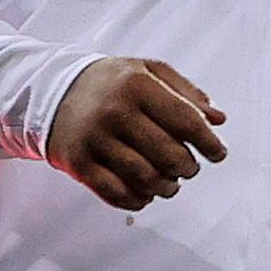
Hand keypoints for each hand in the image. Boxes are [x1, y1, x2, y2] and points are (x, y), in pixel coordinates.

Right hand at [48, 57, 228, 209]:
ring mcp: (94, 140)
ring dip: (167, 187)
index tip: (217, 154)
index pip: (186, 121)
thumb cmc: (111, 82)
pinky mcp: (79, 164)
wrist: (52, 90)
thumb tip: (218, 120)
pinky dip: (138, 199)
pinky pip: (117, 194)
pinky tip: (145, 192)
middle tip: (189, 168)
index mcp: (136, 84)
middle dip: (188, 167)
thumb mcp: (148, 71)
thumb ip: (186, 92)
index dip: (209, 143)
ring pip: (146, 179)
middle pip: (169, 155)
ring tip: (170, 183)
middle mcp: (115, 112)